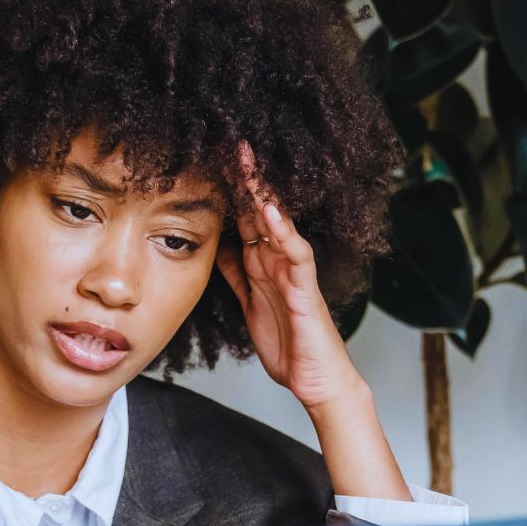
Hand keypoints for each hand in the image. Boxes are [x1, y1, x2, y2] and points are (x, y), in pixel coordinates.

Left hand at [215, 140, 365, 410]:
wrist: (315, 381)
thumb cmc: (288, 344)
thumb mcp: (250, 304)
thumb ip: (237, 275)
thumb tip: (219, 247)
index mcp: (264, 264)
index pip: (245, 219)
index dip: (230, 191)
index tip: (211, 162)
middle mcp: (279, 261)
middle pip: (260, 212)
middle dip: (245, 180)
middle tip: (230, 144)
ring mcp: (294, 272)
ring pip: (279, 225)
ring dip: (263, 194)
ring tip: (248, 164)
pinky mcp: (306, 290)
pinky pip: (296, 255)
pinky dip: (285, 233)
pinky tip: (272, 213)